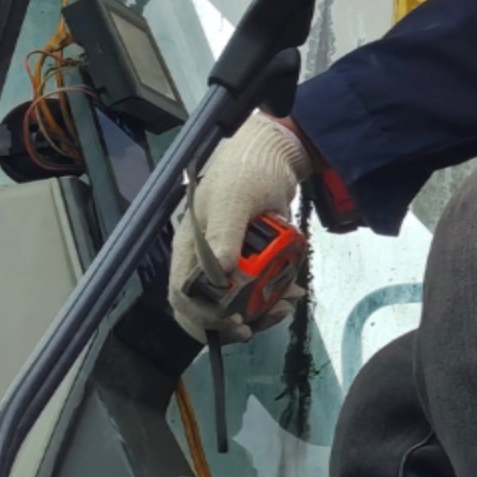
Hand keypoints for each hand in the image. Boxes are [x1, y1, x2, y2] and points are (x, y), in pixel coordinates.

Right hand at [167, 108, 310, 342]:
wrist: (276, 154)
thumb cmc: (247, 169)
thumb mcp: (235, 199)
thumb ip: (225, 233)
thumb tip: (220, 274)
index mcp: (189, 247)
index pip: (183, 296)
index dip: (204, 317)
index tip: (236, 322)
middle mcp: (205, 259)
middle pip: (210, 307)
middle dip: (238, 319)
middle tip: (268, 318)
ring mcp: (231, 261)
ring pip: (238, 302)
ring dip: (262, 309)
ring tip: (287, 302)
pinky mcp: (254, 259)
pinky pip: (259, 288)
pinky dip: (275, 294)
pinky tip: (293, 290)